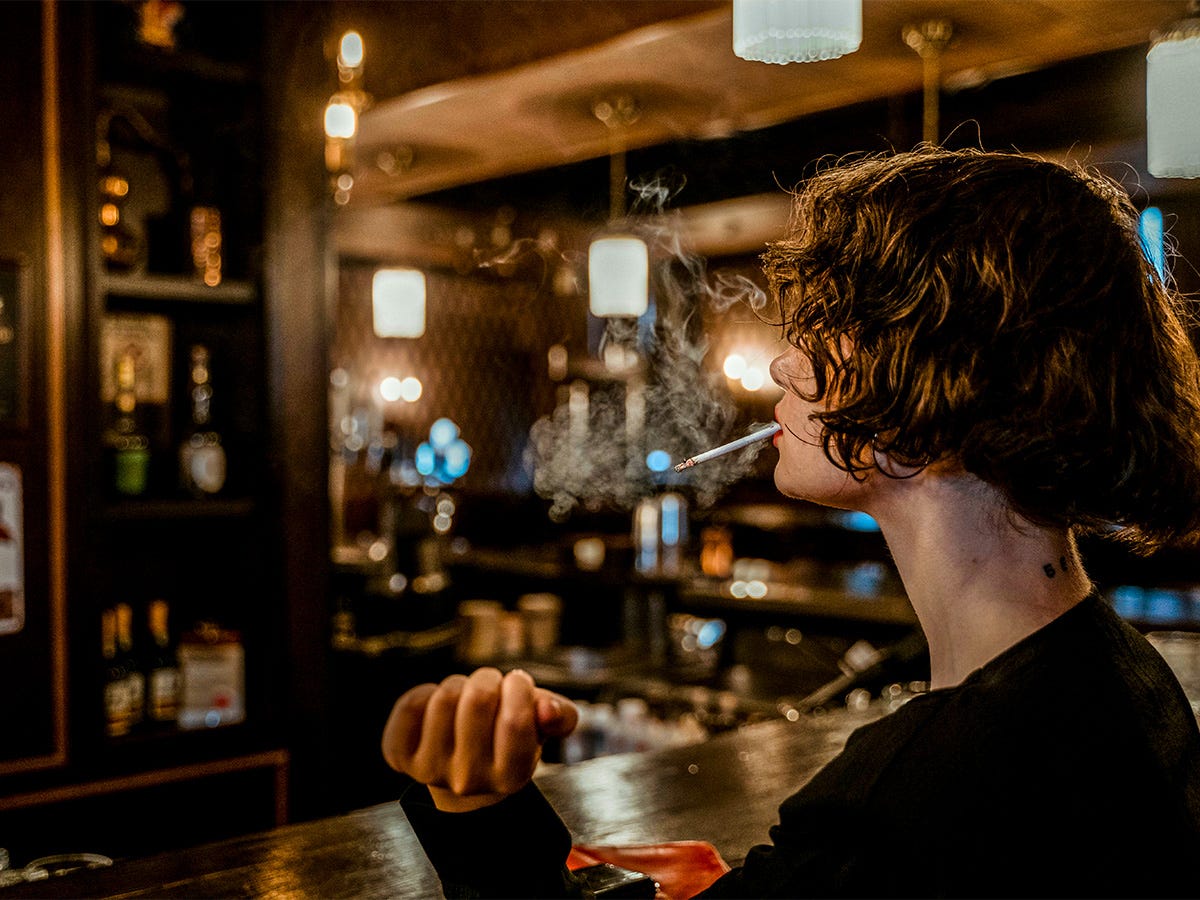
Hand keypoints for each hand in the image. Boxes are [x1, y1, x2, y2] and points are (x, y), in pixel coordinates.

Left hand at [382, 667, 577, 812]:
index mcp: (510, 776)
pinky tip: (436, 706)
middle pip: (476, 700)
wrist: (466, 774)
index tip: (517, 683)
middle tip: (490, 686)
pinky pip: (410, 705)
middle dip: (487, 679)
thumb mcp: (542, 728)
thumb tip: (547, 709)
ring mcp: (430, 771)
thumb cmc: (508, 739)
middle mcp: (469, 780)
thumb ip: (560, 716)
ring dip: (458, 685)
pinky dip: (424, 693)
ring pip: (444, 697)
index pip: (516, 720)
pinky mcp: (400, 757)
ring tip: (464, 698)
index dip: (519, 686)